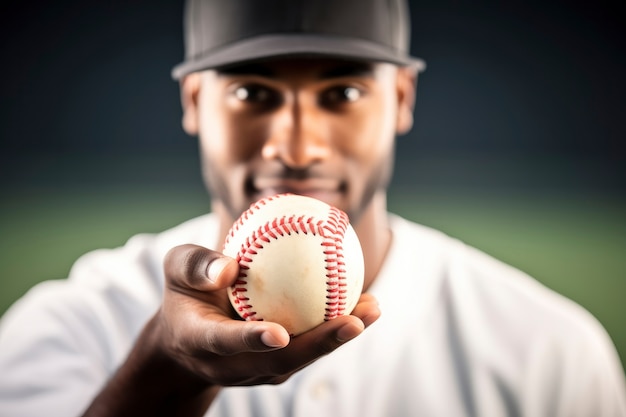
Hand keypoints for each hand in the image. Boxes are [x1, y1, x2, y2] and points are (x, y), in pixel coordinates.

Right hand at [157, 243, 379, 386]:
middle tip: (355, 321)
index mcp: (203, 341)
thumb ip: (196, 265)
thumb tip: (231, 266)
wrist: (188, 340)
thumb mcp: (177, 270)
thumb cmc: (185, 295)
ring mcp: (260, 368)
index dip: (252, 339)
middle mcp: (234, 364)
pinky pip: (310, 346)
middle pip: (281, 361)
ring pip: (303, 357)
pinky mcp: (279, 363)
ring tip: (373, 308)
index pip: (227, 343)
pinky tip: (363, 301)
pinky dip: (336, 326)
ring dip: (339, 337)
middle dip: (321, 344)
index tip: (278, 333)